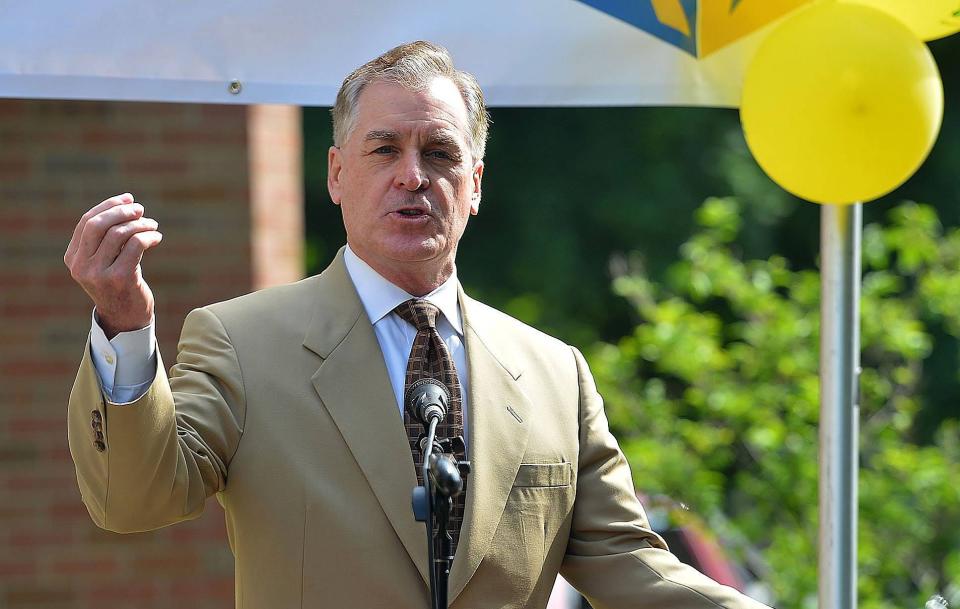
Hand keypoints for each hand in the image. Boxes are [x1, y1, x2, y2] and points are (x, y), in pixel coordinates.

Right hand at [64, 193, 162, 338]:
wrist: (126, 318)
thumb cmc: (119, 283)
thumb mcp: (105, 260)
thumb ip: (107, 237)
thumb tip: (127, 202)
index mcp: (72, 258)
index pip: (87, 222)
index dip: (108, 206)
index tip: (128, 199)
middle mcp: (81, 266)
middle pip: (98, 224)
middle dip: (122, 211)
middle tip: (141, 210)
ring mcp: (99, 273)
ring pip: (119, 233)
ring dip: (140, 224)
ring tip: (152, 225)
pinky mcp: (120, 278)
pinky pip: (136, 245)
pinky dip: (149, 236)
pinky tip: (157, 237)